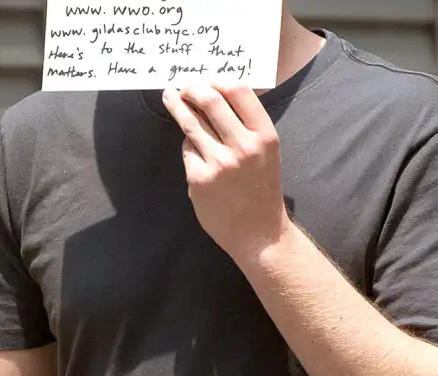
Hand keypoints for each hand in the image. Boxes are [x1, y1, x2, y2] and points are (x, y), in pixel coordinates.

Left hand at [161, 83, 292, 258]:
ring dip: (178, 108)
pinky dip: (189, 147)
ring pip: (192, 125)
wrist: (258, 232)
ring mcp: (219, 162)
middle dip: (192, 89)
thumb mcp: (267, 152)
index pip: (239, 92)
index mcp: (265, 135)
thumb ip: (247, 126)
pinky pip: (188, 151)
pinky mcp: (198, 178)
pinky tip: (196, 154)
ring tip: (170, 97)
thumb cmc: (261, 189)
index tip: (206, 80)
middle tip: (183, 86)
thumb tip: (217, 97)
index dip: (218, 82)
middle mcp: (243, 146)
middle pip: (210, 102)